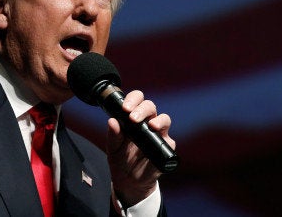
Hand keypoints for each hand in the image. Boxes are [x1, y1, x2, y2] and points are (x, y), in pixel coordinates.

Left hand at [106, 90, 175, 205]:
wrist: (129, 181)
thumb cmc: (121, 160)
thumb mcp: (113, 148)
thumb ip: (113, 135)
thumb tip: (112, 121)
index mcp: (133, 118)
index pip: (136, 100)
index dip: (133, 99)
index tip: (125, 107)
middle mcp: (147, 122)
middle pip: (150, 106)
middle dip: (142, 109)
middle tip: (132, 118)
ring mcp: (158, 134)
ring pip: (164, 119)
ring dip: (158, 120)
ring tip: (151, 126)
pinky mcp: (166, 147)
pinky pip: (169, 141)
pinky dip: (164, 140)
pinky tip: (157, 143)